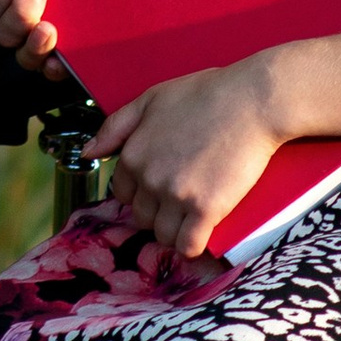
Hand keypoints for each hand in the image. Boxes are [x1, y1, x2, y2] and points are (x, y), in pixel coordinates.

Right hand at [0, 0, 63, 73]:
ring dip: (34, 44)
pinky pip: (52, 71)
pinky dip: (54, 69)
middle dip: (20, 11)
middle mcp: (12, 26)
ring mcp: (37, 41)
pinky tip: (60, 61)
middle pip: (5, 34)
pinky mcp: (65, 53)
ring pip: (25, 56)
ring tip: (48, 26)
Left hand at [90, 58, 284, 258]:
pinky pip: (188, 246)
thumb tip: (88, 152)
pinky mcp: (206, 209)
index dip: (141, 193)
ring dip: (175, 231)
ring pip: (163, 235)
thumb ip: (115, 126)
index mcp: (133, 155)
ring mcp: (176, 196)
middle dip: (158, 212)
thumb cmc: (206, 94)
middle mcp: (149, 179)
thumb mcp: (151, 99)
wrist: (251, 101)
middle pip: (142, 217)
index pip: (122, 194)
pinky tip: (201, 236)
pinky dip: (193, 246)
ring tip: (192, 217)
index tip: (159, 188)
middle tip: (182, 199)